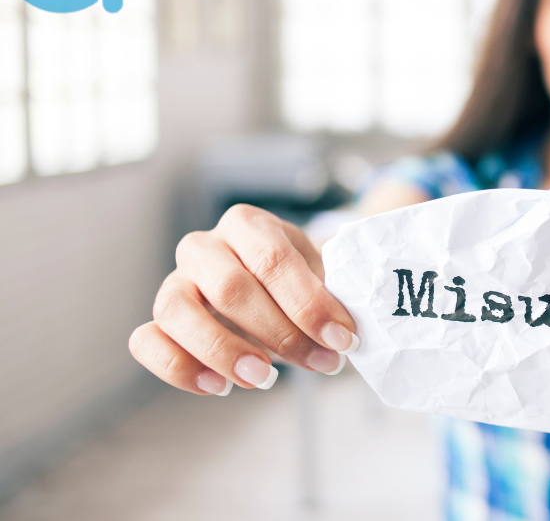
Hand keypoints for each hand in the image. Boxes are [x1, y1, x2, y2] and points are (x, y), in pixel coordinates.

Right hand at [129, 205, 358, 394]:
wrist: (277, 284)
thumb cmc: (300, 279)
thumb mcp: (323, 273)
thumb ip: (331, 294)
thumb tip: (342, 332)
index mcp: (247, 225)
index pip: (272, 260)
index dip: (308, 303)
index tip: (342, 338)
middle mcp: (203, 246)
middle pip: (229, 287)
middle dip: (280, 332)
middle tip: (320, 362)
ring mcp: (174, 281)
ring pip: (176, 311)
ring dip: (223, 351)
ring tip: (265, 379)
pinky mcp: (158, 319)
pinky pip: (146, 341)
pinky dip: (178, 368)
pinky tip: (219, 387)